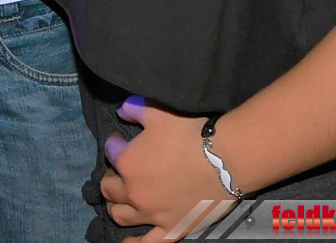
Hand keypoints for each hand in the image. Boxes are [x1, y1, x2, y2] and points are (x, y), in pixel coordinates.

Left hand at [99, 97, 238, 236]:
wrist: (225, 159)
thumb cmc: (189, 133)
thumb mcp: (156, 111)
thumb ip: (133, 108)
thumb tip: (122, 111)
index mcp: (127, 162)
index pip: (111, 151)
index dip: (115, 143)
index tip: (121, 139)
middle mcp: (134, 192)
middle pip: (110, 188)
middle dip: (112, 177)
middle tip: (122, 170)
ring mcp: (152, 214)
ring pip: (121, 215)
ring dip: (116, 206)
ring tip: (120, 200)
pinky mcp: (173, 228)